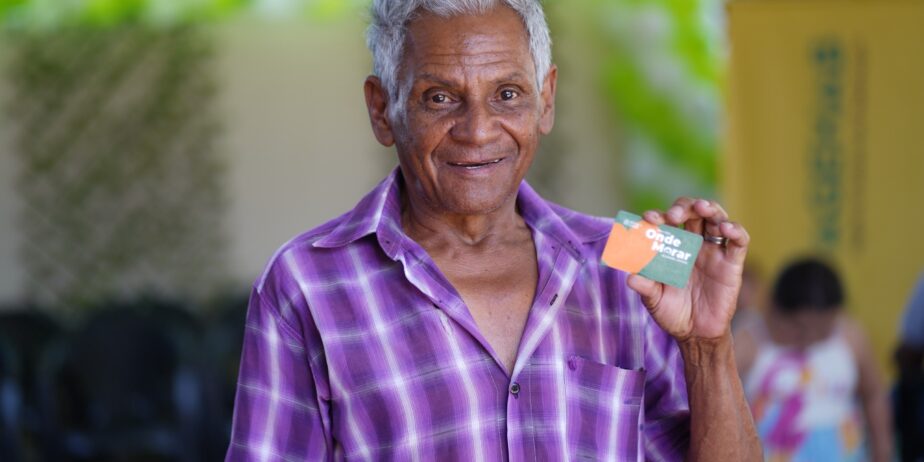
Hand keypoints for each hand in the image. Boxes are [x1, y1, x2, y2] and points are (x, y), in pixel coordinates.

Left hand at [626, 198, 748, 341]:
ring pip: (716, 218)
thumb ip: (645, 286)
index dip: (659, 216)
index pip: (667, 222)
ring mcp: (714, 251)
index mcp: (672, 247)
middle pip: (692, 213)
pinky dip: (735, 229)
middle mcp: (693, 244)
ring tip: (701, 208)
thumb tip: (630, 276)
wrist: (696, 334)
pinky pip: (739, 241)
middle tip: (673, 216)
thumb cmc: (673, 312)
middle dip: (683, 208)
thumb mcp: (654, 300)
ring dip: (709, 208)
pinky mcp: (732, 263)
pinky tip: (725, 228)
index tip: (649, 219)